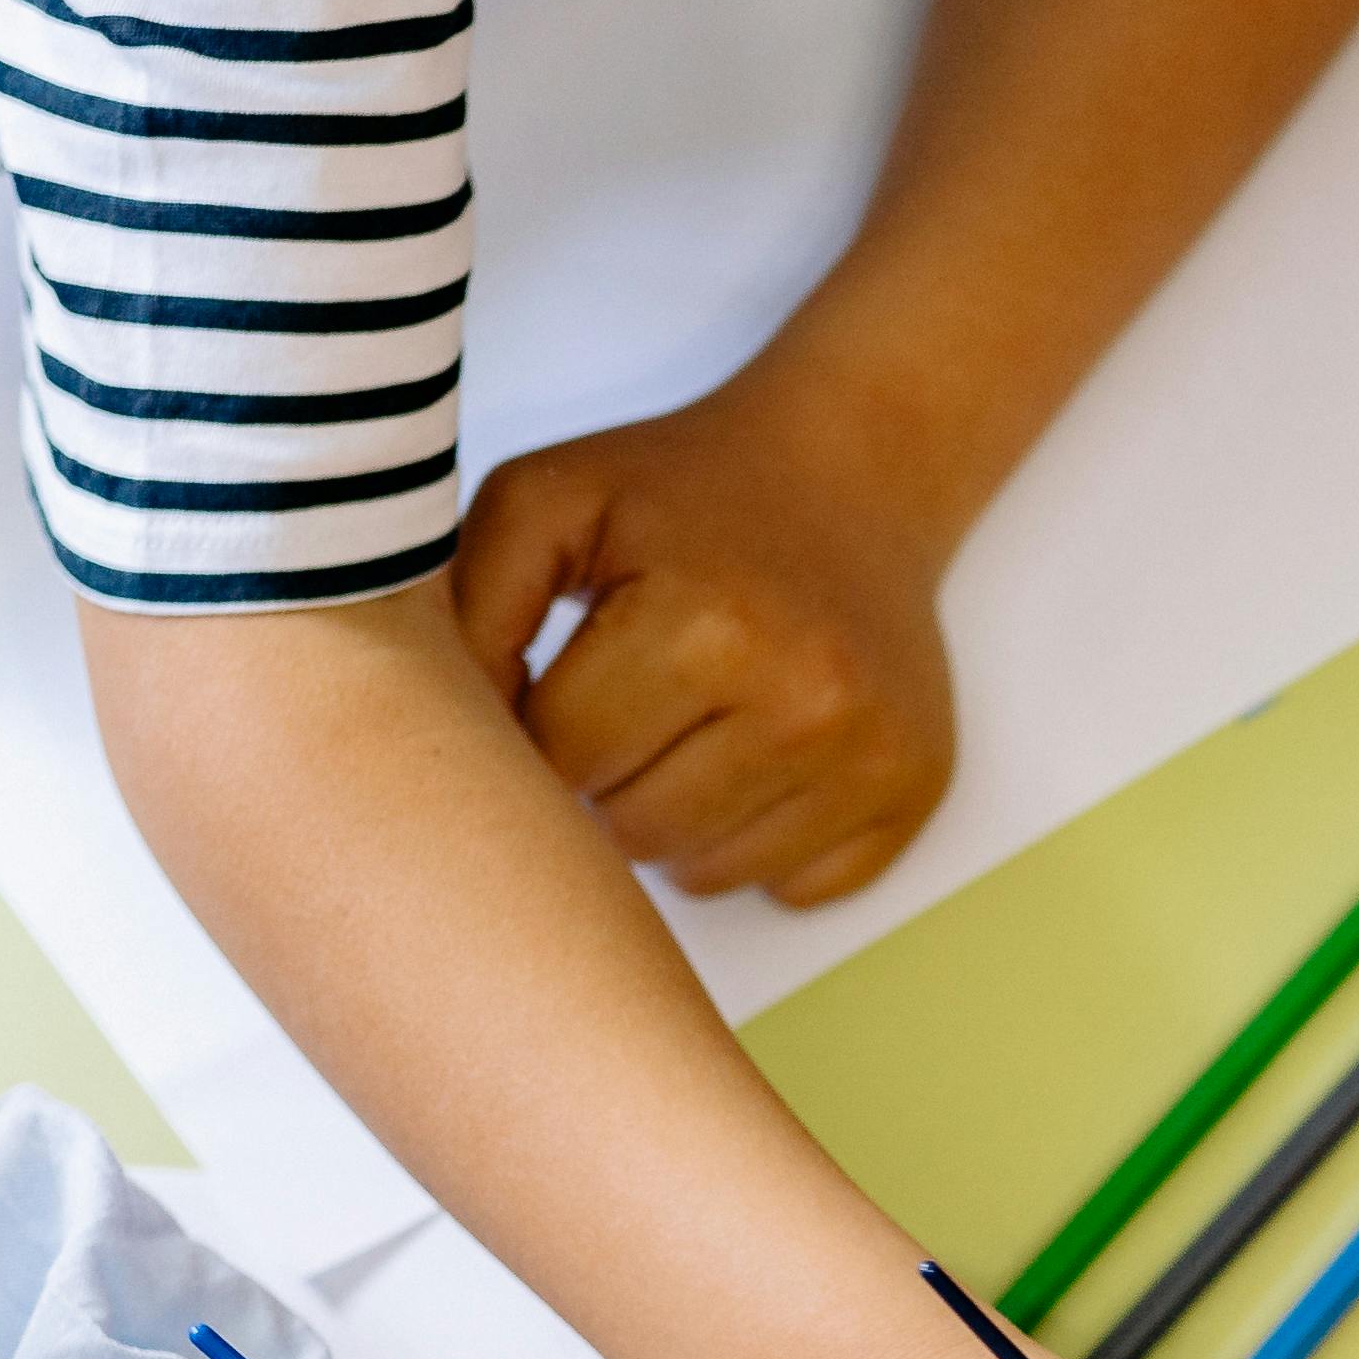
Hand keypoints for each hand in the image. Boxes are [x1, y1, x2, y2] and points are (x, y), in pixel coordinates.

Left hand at [448, 366, 961, 907]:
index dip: (540, 726)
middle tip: (627, 702)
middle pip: (632, 829)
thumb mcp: (548, 501)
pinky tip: (760, 756)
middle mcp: (805, 700)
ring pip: (707, 874)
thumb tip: (445, 740)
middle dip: (606, 778)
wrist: (850, 472)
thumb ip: (467, 605)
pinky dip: (759, 841)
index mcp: (705, 623)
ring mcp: (870, 756)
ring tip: (689, 728)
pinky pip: (794, 886)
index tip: (560, 676)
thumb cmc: (683, 491)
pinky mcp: (913, 791)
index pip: (562, 759)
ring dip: (673, 818)